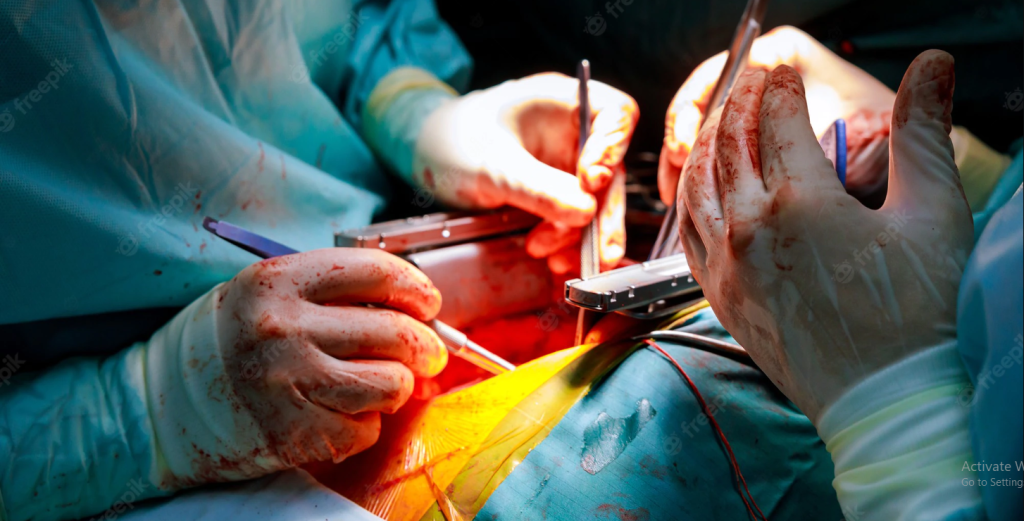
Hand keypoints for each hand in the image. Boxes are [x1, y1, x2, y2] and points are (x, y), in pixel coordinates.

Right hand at [148, 248, 447, 487]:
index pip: (376, 272)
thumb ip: (338, 294)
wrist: (169, 401)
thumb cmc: (237, 340)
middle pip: (395, 332)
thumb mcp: (275, 294)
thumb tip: (416, 311)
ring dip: (396, 387)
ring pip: (391, 385)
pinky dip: (363, 424)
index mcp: (279, 281)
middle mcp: (283, 329)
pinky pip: (365, 429)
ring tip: (379, 383)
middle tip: (427, 352)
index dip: (416, 288)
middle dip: (425, 345)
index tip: (429, 303)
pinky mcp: (294, 432)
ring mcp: (288, 383)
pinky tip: (338, 411)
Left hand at [414, 73, 638, 273]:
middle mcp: (573, 132)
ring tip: (558, 260)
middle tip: (600, 253)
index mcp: (562, 102)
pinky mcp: (557, 192)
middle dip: (605, 215)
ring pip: (596, 202)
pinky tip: (554, 257)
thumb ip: (538, 188)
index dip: (614, 148)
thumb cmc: (454, 141)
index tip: (593, 181)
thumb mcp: (493, 166)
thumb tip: (587, 213)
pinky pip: (575, 219)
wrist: (428, 157)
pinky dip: (568, 241)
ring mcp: (566, 164)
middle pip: (612, 170)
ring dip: (583, 236)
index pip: (616, 115)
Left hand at [677, 51, 971, 419]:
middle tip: (754, 82)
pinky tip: (702, 185)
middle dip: (741, 102)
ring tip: (724, 121)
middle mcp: (749, 229)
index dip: (781, 87)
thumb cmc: (920, 316)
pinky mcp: (720, 296)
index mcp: (799, 202)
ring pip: (698, 183)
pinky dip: (690, 195)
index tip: (785, 73)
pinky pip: (688, 232)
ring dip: (708, 142)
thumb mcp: (931, 214)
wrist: (887, 403)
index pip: (778, 119)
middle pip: (731, 143)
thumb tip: (932, 68)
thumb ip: (921, 134)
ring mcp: (727, 265)